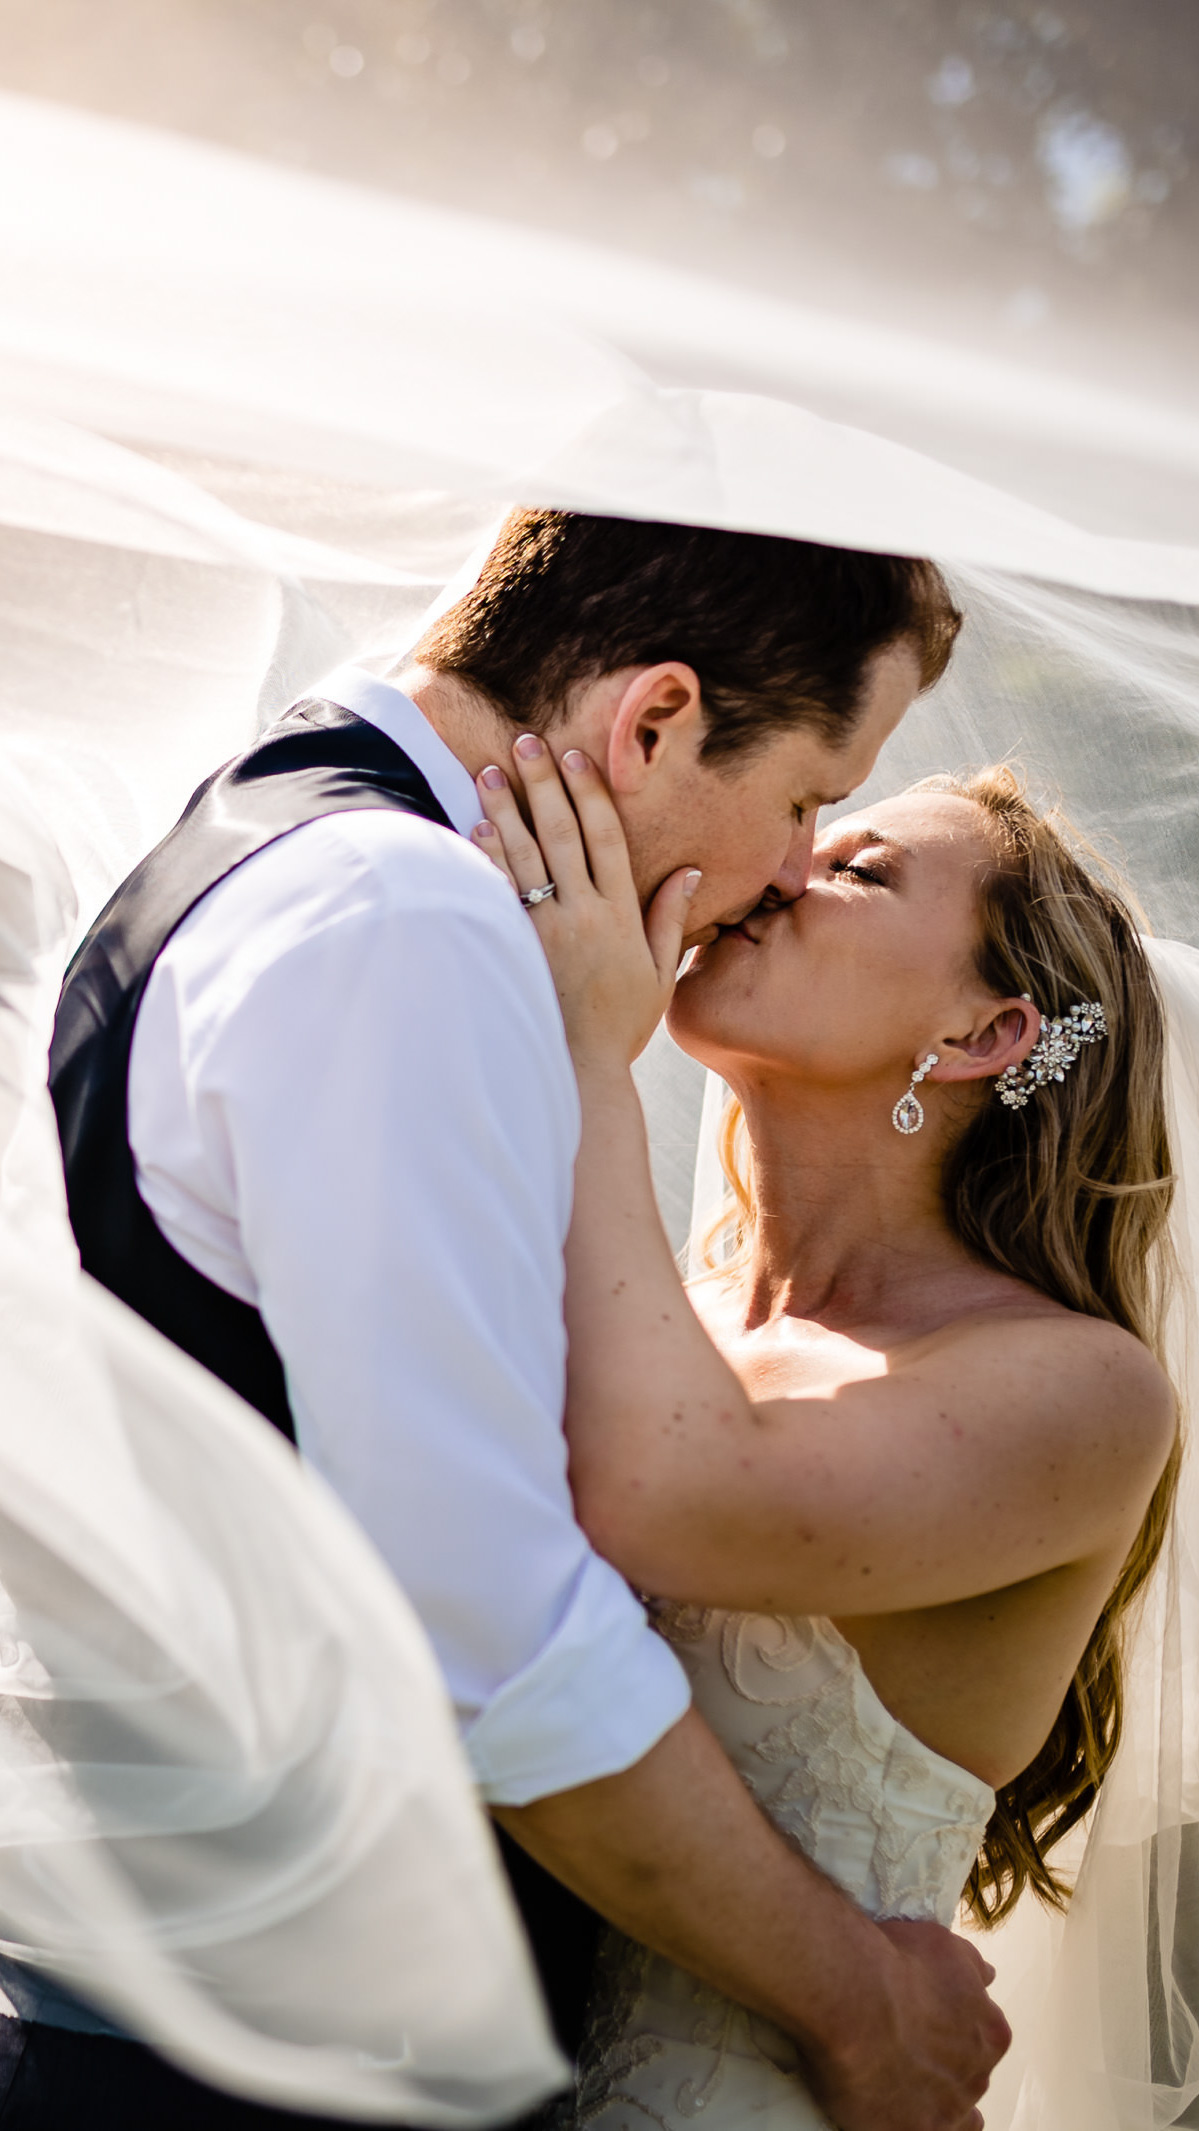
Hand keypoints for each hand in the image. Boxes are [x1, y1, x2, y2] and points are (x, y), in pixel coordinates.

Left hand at [472, 735, 700, 1065]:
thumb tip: (691, 871)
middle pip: (561, 835)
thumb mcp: (659, 974)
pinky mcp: (517, 949)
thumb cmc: (620, 1026)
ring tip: (491, 771)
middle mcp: (585, 915)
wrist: (580, 1072)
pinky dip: (486, 858)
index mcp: (621, 916)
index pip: (605, 839)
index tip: (576, 758)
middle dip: (543, 785)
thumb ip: (669, 919)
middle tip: (525, 742)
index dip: (590, 794)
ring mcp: (547, 931)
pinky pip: (499, 893)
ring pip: (525, 857)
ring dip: (507, 811)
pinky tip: (473, 827)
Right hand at [809, 1919, 1010, 2130]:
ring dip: (934, 2100)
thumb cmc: (897, 1962)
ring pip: (951, 2115)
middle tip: (911, 2050)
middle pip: (966, 2077)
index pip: (983, 2040)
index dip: (955, 2031)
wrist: (852, 1994)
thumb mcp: (945, 1948)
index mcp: (990, 2034)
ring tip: (906, 2089)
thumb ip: (972, 1967)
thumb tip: (989, 1976)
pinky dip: (910, 2124)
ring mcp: (946, 2110)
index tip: (930, 2023)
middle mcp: (976, 2077)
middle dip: (945, 2066)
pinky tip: (895, 2116)